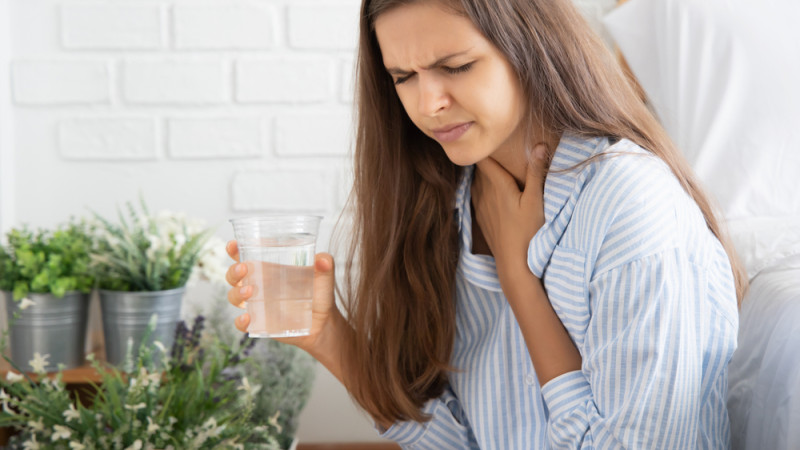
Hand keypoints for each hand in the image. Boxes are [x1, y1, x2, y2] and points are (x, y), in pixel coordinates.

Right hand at [225, 240, 339, 353]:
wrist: (323, 322)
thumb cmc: (319, 293)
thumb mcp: (324, 276)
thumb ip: (325, 264)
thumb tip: (323, 260)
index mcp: (268, 269)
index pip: (245, 255)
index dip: (235, 249)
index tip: (233, 245)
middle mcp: (257, 285)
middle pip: (234, 276)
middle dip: (234, 271)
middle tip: (245, 268)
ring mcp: (257, 305)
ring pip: (234, 297)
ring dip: (237, 293)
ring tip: (250, 292)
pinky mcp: (260, 323)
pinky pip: (242, 323)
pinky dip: (241, 321)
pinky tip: (247, 318)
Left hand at [470, 144, 547, 273]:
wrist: (514, 264)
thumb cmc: (528, 232)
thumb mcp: (536, 200)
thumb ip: (536, 172)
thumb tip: (538, 145)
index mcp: (497, 185)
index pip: (484, 158)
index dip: (486, 146)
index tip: (490, 135)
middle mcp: (483, 193)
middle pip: (481, 168)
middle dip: (488, 158)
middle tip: (498, 147)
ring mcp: (479, 206)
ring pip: (477, 182)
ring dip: (486, 174)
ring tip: (498, 167)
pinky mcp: (480, 218)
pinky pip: (477, 195)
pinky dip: (483, 189)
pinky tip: (493, 191)